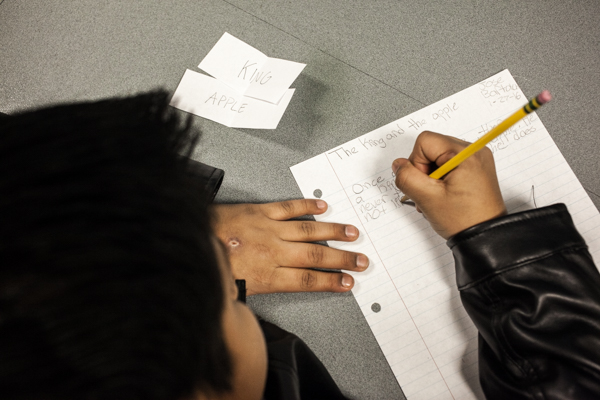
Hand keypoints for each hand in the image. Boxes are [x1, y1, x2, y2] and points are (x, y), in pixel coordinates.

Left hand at [211, 199, 368, 294]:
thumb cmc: (208, 265)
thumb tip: (252, 308)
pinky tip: (321, 206)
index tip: (347, 283)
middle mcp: (272, 252)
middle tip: (361, 261)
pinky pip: (288, 207)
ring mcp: (268, 229)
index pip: (308, 280)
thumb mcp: (230, 292)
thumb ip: (251, 295)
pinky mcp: (259, 212)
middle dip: (342, 260)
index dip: (331, 282)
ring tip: (351, 233)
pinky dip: (307, 206)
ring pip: (308, 231)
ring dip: (333, 232)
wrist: (189, 237)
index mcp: (266, 275)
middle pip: (316, 257)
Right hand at [392, 131, 505, 238]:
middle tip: (432, 192)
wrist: (486, 238)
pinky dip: (441, 179)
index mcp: (465, 153)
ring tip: (438, 196)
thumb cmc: (465, 220)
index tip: (426, 183)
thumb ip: (406, 177)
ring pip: (438, 157)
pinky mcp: (475, 169)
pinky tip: (444, 194)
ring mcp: (476, 160)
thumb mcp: (426, 198)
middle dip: (424, 170)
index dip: (417, 163)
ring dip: (431, 177)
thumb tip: (398, 165)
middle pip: (431, 147)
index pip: (424, 141)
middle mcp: (474, 151)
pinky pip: (448, 165)